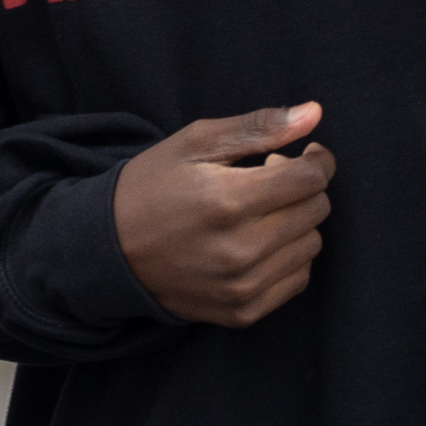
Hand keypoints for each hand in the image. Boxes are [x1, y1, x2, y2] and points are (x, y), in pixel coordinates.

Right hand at [112, 104, 335, 326]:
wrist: (109, 250)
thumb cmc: (152, 186)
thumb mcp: (195, 142)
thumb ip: (259, 127)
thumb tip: (314, 113)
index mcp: (228, 200)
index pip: (311, 179)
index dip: (316, 160)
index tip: (304, 154)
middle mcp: (240, 249)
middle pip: (316, 211)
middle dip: (303, 188)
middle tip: (269, 180)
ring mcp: (242, 286)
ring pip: (312, 245)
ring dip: (296, 223)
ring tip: (259, 212)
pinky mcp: (242, 311)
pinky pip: (297, 279)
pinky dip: (288, 257)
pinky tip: (258, 242)